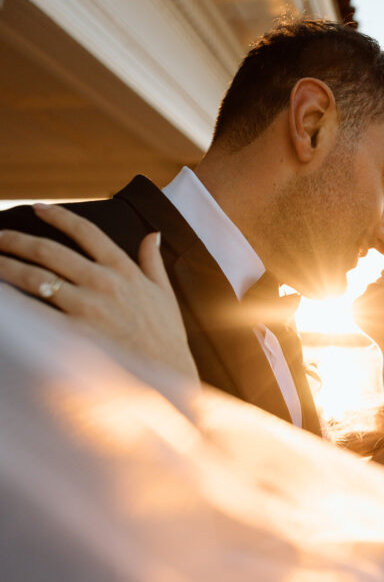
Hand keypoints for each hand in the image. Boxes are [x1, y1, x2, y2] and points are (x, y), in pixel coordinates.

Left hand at [0, 203, 198, 380]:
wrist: (168, 373)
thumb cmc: (166, 335)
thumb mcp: (164, 292)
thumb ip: (152, 260)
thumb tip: (151, 234)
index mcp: (123, 269)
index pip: (86, 231)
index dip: (59, 215)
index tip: (39, 208)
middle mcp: (103, 282)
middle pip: (50, 251)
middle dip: (19, 241)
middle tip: (0, 237)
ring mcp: (87, 307)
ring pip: (37, 277)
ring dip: (8, 266)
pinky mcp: (76, 333)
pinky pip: (37, 313)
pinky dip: (15, 304)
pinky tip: (4, 298)